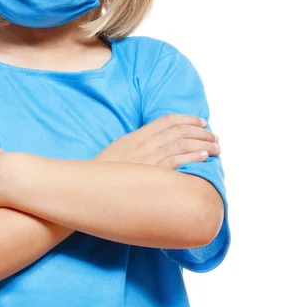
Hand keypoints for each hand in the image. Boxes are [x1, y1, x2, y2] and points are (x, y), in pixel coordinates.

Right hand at [93, 113, 220, 169]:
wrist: (90, 187)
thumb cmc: (104, 171)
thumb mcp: (120, 150)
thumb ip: (138, 144)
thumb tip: (158, 143)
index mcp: (136, 135)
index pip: (166, 121)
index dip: (187, 119)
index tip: (201, 122)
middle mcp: (143, 144)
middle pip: (178, 131)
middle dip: (200, 132)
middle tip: (214, 136)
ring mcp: (147, 159)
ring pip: (181, 145)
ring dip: (202, 144)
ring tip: (216, 147)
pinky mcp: (150, 174)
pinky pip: (176, 163)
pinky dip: (192, 157)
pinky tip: (204, 157)